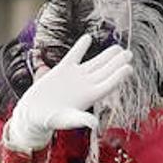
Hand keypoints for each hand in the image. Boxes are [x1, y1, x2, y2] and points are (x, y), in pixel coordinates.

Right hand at [7, 35, 133, 149]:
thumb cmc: (50, 120)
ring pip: (94, 63)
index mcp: (89, 97)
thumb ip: (81, 120)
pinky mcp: (62, 70)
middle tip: (129, 53)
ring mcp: (75, 76)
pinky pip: (74, 55)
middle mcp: (85, 85)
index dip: (119, 76)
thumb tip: (94, 124)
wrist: (33, 113)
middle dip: (117, 62)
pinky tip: (88, 37)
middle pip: (105, 71)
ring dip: (106, 55)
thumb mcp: (66, 120)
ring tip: (118, 47)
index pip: (108, 84)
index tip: (129, 68)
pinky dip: (80, 47)